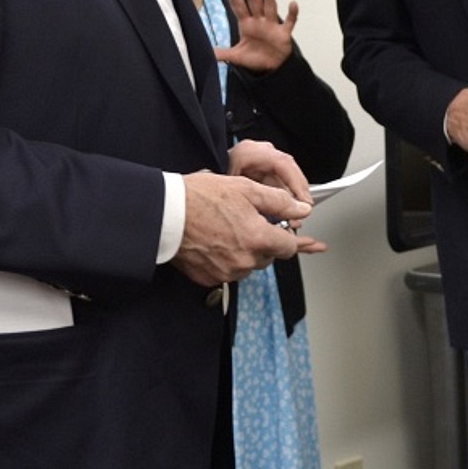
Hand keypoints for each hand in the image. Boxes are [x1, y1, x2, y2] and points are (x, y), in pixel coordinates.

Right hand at [175, 143, 322, 288]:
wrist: (165, 214)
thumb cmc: (201, 197)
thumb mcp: (246, 189)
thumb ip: (279, 202)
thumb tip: (302, 210)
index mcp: (258, 239)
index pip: (289, 247)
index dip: (292, 237)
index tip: (298, 237)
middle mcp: (245, 261)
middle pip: (269, 256)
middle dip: (265, 241)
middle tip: (249, 222)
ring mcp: (226, 272)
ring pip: (249, 264)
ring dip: (247, 251)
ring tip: (228, 228)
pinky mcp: (209, 278)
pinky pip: (228, 271)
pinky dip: (227, 259)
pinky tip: (216, 241)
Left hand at [214, 0, 297, 73]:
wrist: (271, 67)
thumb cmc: (254, 58)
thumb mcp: (236, 56)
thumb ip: (223, 53)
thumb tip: (208, 53)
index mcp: (246, 24)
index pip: (238, 7)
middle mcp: (259, 21)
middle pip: (254, 2)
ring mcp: (272, 25)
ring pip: (270, 6)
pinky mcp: (284, 33)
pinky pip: (289, 21)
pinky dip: (292, 13)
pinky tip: (292, 3)